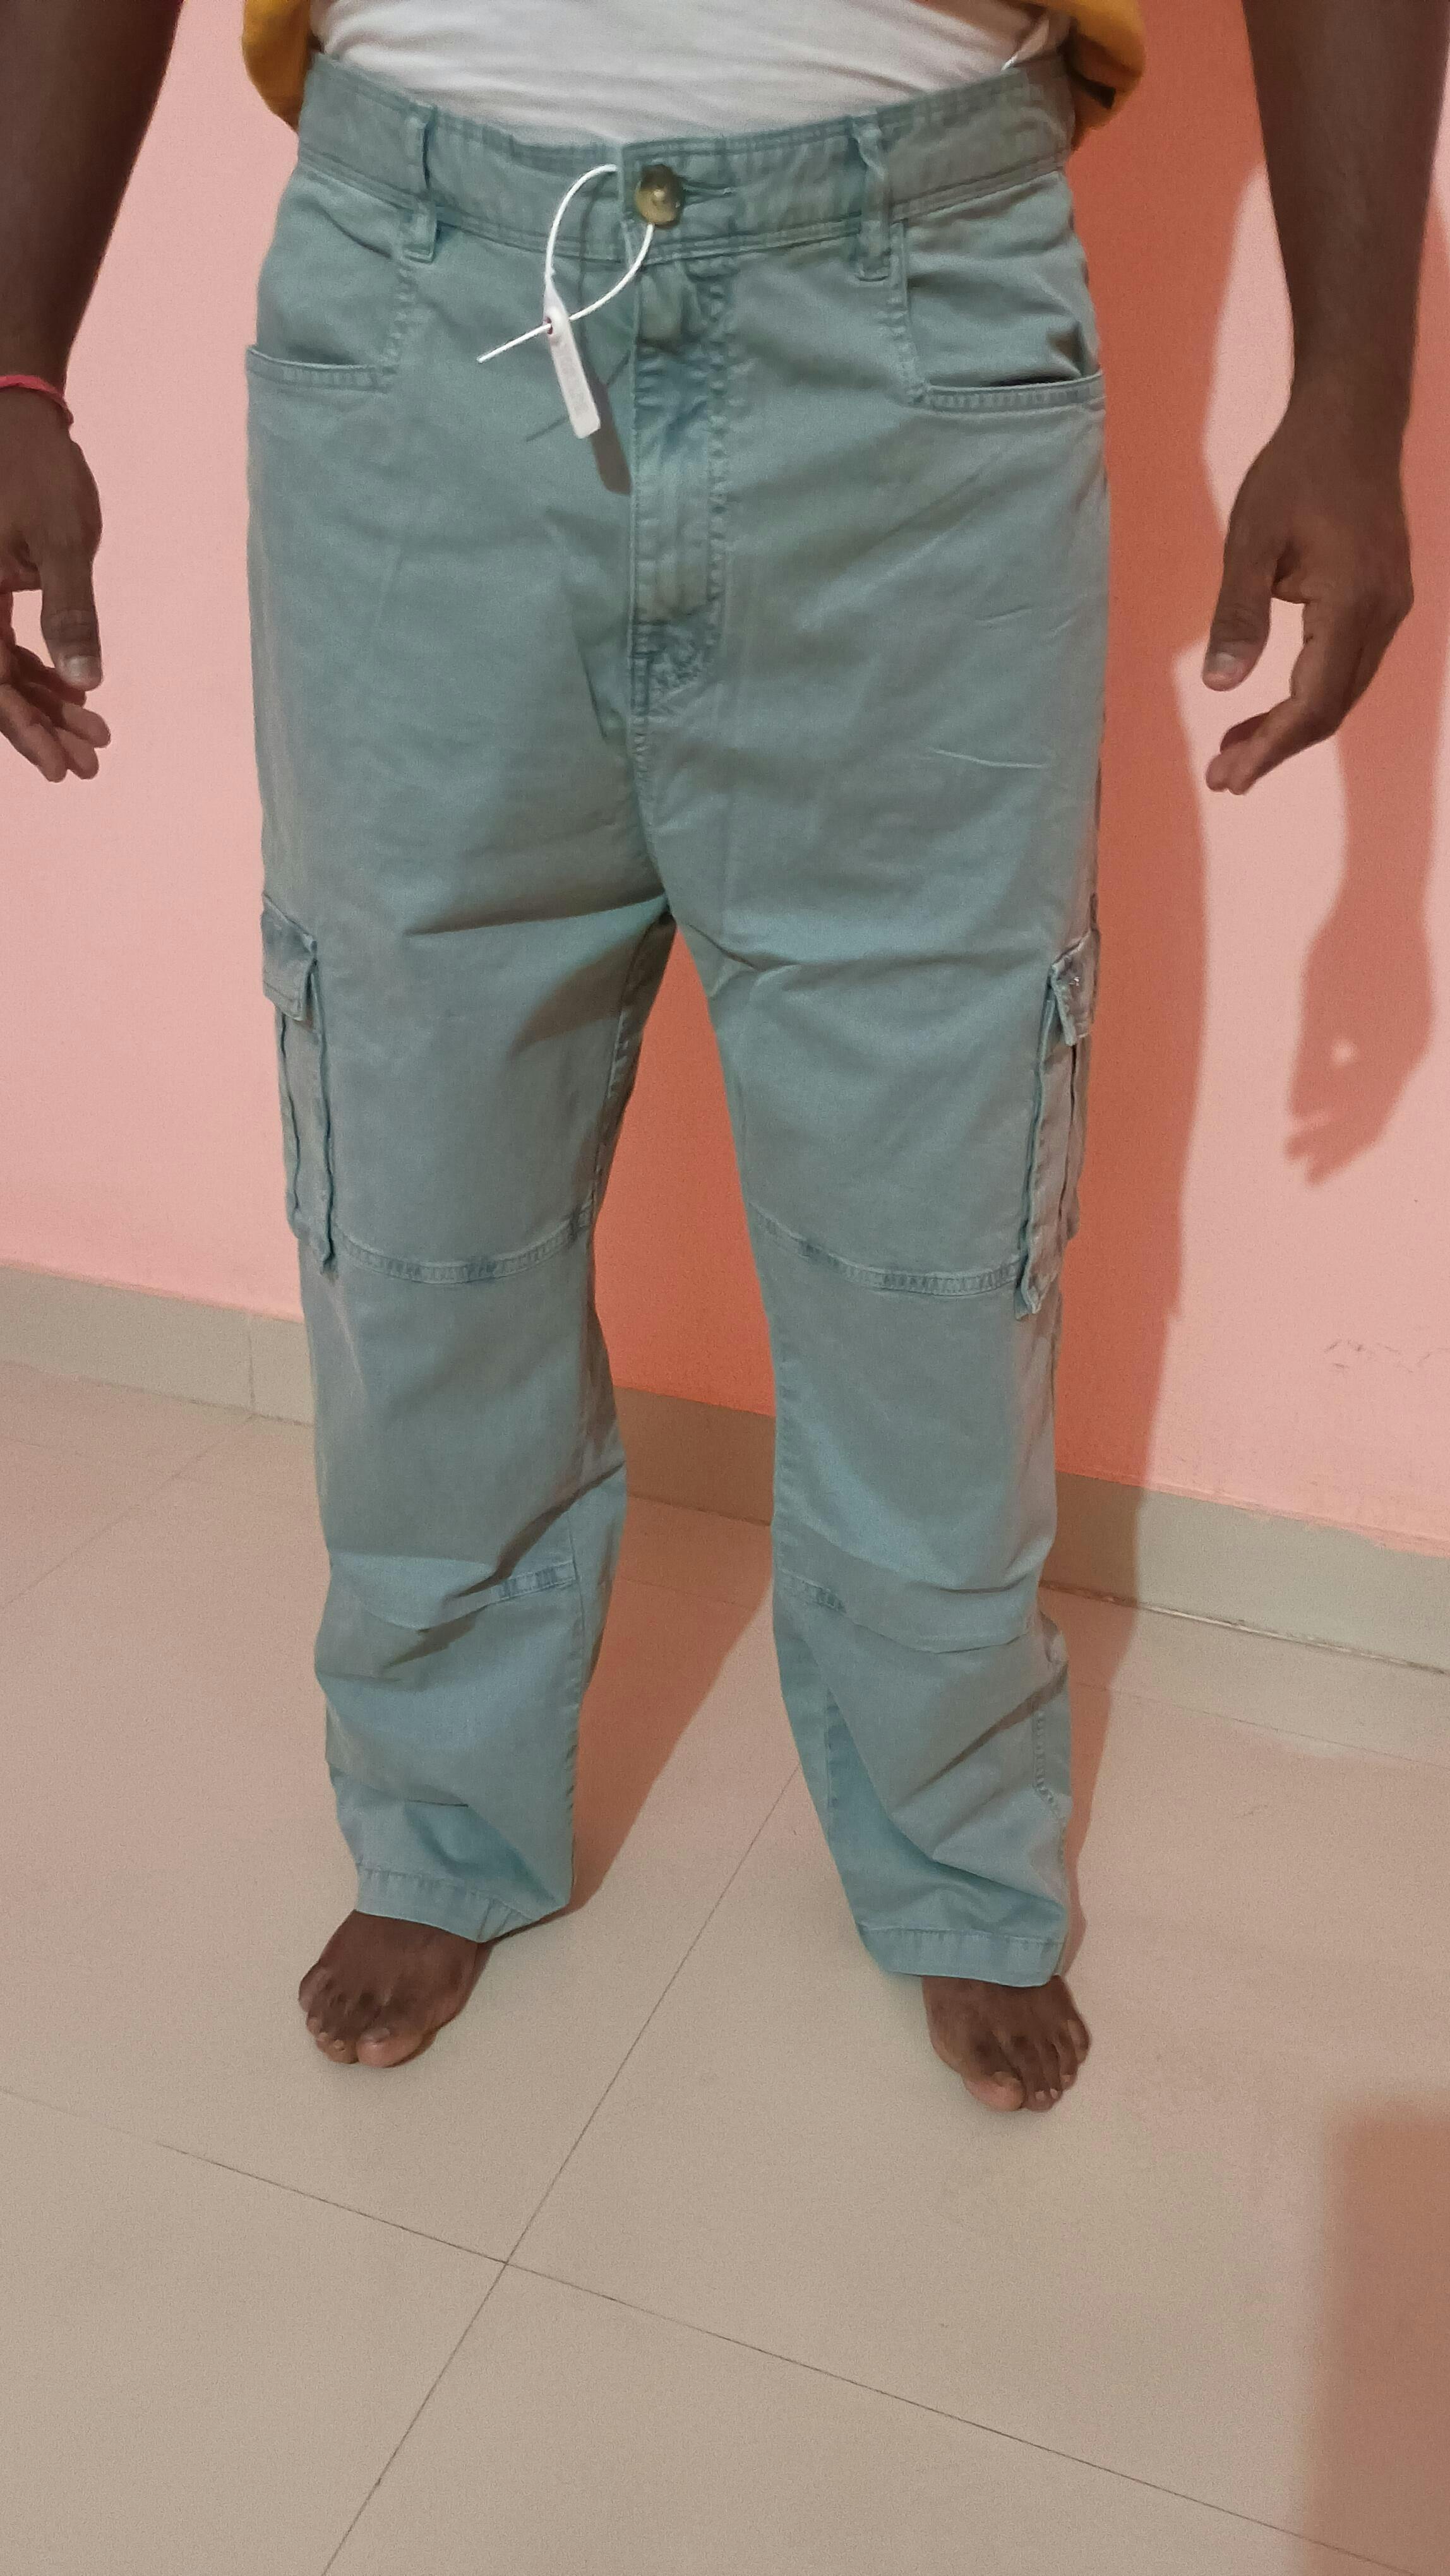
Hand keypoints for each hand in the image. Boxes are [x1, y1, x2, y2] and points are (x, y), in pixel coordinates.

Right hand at [0, 388, 110, 782]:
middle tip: (90, 764)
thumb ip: (72, 611)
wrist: (17, 417)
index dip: (24, 731)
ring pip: (3, 671)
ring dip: (46, 707)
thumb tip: (85, 681)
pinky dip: (43, 675)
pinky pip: (8, 647)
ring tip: (95, 740)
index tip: (60, 769)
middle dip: (41, 729)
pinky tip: (78, 700)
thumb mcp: (63, 542)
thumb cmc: (37, 469)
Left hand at [1201, 388, 1411, 793]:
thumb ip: (1237, 616)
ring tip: (1235, 752)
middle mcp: (1382, 613)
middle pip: (1331, 709)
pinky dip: (1307, 696)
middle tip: (1221, 778)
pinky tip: (1269, 708)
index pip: (1312, 702)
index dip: (1271, 747)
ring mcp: (1389, 607)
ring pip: (1341, 693)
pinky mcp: (1383, 599)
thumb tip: (1219, 687)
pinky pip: (1348, 667)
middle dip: (1276, 749)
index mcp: (1351, 603)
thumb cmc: (1295, 471)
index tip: (1229, 778)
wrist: (1352, 418)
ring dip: (1290, 728)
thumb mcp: (1250, 540)